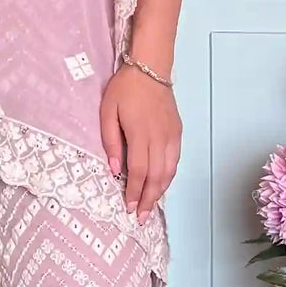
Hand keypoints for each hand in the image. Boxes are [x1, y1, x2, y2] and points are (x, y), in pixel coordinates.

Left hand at [100, 63, 180, 216]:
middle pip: (156, 177)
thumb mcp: (108, 112)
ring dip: (160, 192)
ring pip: (169, 171)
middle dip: (148, 199)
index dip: (134, 192)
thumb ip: (111, 141)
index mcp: (140, 134)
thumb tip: (113, 169)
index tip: (129, 208)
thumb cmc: (125, 89)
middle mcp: (159, 139)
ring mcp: (171, 136)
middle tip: (142, 218)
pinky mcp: (177, 133)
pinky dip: (168, 177)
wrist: (150, 68)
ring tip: (151, 206)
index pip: (138, 171)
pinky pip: (175, 161)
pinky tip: (161, 184)